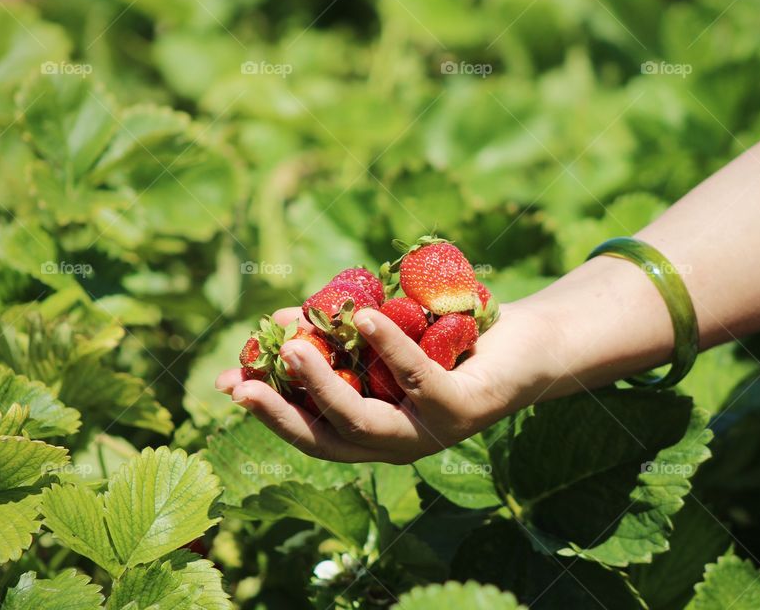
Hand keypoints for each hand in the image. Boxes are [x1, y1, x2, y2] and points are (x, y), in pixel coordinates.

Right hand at [215, 303, 554, 463]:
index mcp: (376, 429)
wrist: (530, 343)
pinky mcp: (464, 411)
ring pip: (365, 421)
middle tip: (243, 382)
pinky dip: (388, 348)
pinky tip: (362, 316)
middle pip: (328, 439)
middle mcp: (400, 443)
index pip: (312, 431)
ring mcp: (432, 432)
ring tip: (293, 346)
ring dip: (324, 384)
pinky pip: (418, 380)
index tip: (229, 385)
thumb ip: (337, 334)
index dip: (268, 411)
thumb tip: (278, 318)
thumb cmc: (453, 338)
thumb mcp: (386, 333)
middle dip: (281, 412)